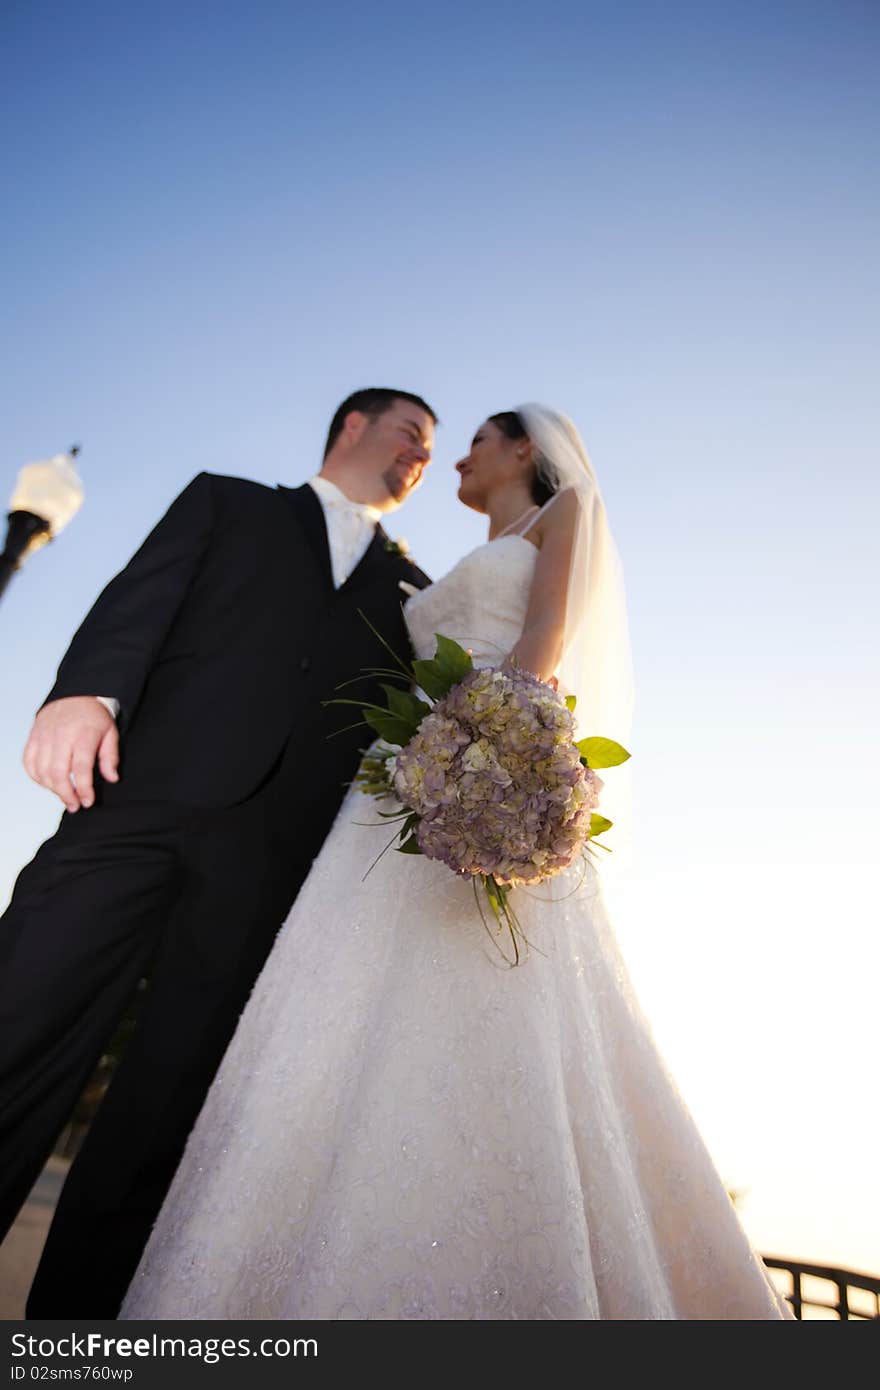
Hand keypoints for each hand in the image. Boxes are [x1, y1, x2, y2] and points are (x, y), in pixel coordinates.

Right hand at [23, 697, 119, 811]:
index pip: (81, 768)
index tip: (87, 801)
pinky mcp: (34, 736)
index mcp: (83, 735)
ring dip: (51, 789)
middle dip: (66, 794)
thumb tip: (112, 778)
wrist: (76, 693)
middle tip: (75, 805)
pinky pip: (29, 762)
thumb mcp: (111, 733)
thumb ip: (110, 757)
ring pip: (41, 770)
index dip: (83, 789)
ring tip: (64, 795)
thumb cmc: (94, 716)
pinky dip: (36, 777)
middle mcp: (61, 736)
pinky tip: (48, 783)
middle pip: (58, 773)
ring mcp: (44, 736)